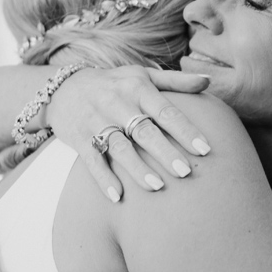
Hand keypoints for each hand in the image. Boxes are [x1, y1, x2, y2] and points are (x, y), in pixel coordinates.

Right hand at [47, 65, 211, 200]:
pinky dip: (103, 178)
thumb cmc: (114, 84)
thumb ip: (175, 81)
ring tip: (157, 187)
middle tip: (186, 172)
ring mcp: (96, 121)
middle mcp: (117, 103)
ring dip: (137, 167)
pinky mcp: (78, 138)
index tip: (205, 149)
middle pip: (143, 130)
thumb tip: (208, 81)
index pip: (165, 111)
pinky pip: (91, 160)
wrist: (63, 87)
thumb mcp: (142, 75)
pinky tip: (118, 196)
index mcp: (137, 88)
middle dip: (165, 152)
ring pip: (118, 146)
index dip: (186, 130)